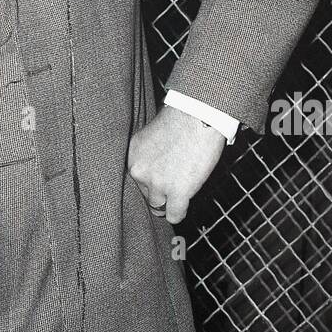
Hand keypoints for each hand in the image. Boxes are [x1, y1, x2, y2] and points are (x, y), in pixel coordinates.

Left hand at [126, 105, 225, 225]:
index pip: (135, 180)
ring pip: (157, 206)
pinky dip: (179, 212)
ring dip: (169, 200)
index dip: (149, 180)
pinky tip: (184, 204)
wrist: (199, 115)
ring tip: (181, 188)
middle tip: (174, 179)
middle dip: (158, 190)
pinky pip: (174, 216)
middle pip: (145, 194)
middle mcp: (140, 171)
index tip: (159, 177)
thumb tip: (154, 172)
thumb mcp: (152, 136)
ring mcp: (158, 184)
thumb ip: (147, 156)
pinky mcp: (178, 193)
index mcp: (132, 156)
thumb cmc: (182, 119)